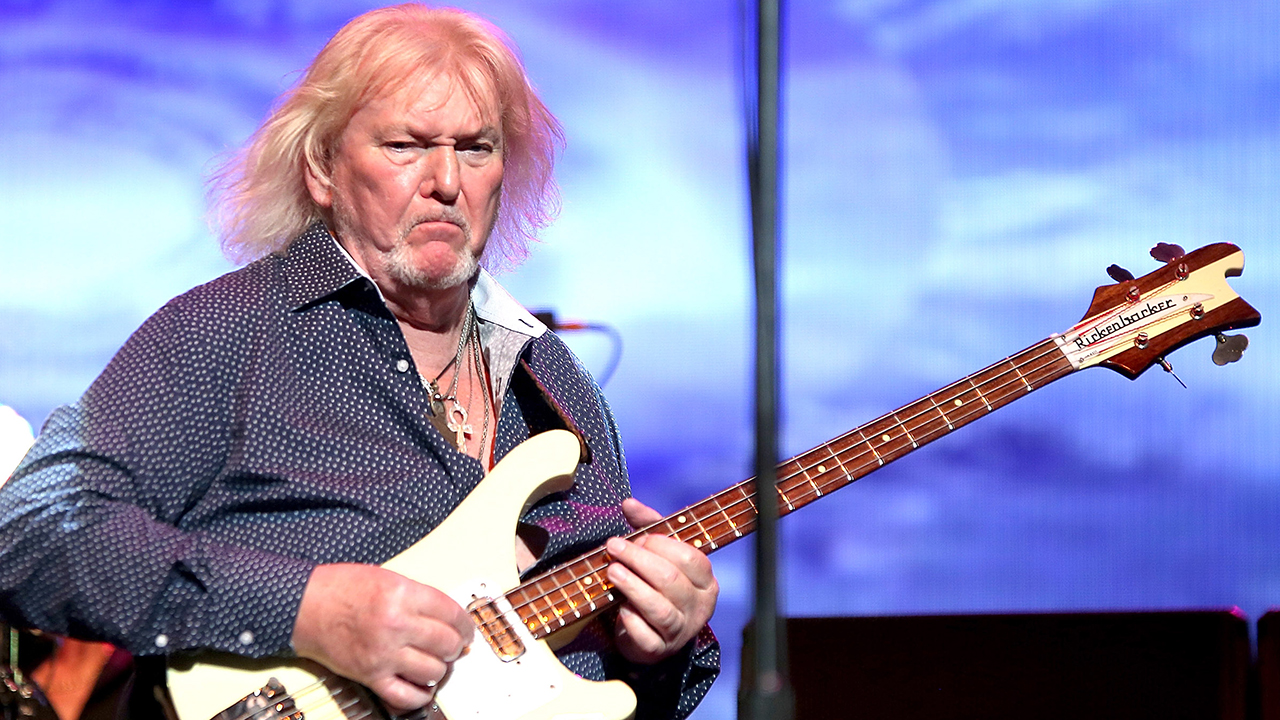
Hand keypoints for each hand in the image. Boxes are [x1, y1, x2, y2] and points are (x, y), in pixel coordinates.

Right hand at [292, 563, 472, 714]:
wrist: (304, 606)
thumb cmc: (339, 589)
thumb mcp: (387, 578)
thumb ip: (418, 597)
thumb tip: (447, 617)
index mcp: (402, 595)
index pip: (451, 613)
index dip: (465, 622)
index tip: (466, 628)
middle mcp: (395, 625)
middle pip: (447, 643)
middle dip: (457, 645)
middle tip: (454, 644)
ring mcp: (383, 653)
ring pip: (433, 671)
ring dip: (441, 668)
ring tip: (437, 662)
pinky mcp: (370, 675)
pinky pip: (405, 695)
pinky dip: (420, 694)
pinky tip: (422, 684)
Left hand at [605, 498, 718, 664]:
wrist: (653, 636)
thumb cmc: (658, 587)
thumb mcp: (659, 555)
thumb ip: (648, 527)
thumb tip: (628, 503)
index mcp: (706, 581)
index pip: (691, 558)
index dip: (662, 545)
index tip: (637, 536)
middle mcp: (699, 607)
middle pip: (671, 580)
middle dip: (639, 560)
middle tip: (613, 546)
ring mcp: (680, 631)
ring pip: (660, 608)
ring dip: (632, 586)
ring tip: (611, 571)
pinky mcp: (659, 650)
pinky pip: (647, 636)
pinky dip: (632, 621)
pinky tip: (620, 608)